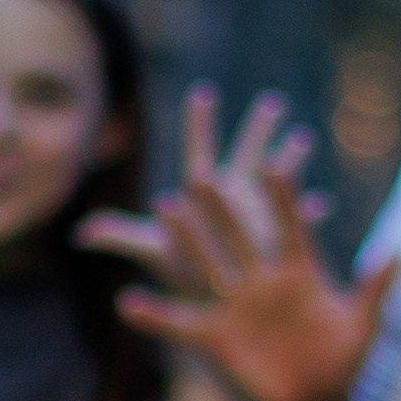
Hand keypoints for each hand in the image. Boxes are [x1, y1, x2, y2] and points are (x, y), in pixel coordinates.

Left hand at [76, 83, 324, 298]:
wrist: (207, 308)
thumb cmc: (179, 276)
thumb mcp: (153, 250)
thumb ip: (119, 236)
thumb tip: (79, 234)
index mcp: (204, 194)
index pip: (200, 150)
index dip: (200, 123)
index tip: (201, 93)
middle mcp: (230, 201)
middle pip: (246, 153)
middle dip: (258, 129)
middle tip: (272, 103)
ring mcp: (255, 219)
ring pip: (276, 181)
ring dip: (290, 161)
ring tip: (303, 138)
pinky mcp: (275, 242)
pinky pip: (296, 223)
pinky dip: (308, 213)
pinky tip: (321, 204)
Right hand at [86, 89, 394, 400]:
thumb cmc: (343, 362)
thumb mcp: (364, 326)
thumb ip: (376, 291)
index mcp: (298, 272)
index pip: (289, 226)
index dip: (283, 198)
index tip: (274, 167)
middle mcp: (261, 282)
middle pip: (238, 236)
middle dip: (221, 207)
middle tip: (203, 174)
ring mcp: (235, 308)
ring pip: (205, 266)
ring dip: (186, 241)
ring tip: (165, 209)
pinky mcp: (215, 338)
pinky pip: (178, 324)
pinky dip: (153, 316)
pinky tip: (127, 303)